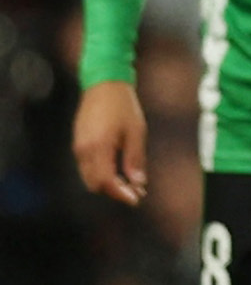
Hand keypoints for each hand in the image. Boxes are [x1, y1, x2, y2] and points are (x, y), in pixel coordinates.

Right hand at [72, 79, 145, 205]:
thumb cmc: (123, 107)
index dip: (120, 194)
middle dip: (114, 191)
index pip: (106, 181)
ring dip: (107, 184)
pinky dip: (100, 173)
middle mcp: (84, 150)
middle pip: (95, 184)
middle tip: (135, 192)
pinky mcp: (78, 143)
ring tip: (130, 183)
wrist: (104, 85)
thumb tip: (138, 183)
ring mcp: (78, 147)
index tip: (136, 199)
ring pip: (89, 177)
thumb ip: (135, 159)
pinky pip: (86, 167)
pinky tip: (118, 171)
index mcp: (99, 147)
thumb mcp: (136, 133)